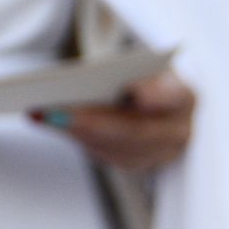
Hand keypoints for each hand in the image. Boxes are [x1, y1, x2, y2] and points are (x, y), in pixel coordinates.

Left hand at [40, 71, 194, 172]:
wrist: (157, 96)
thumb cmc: (146, 73)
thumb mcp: (141, 65)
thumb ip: (123, 72)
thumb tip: (82, 83)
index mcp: (185, 96)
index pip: (174, 97)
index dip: (155, 96)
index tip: (132, 89)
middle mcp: (179, 131)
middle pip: (136, 132)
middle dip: (93, 122)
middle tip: (57, 111)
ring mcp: (160, 154)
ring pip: (117, 149)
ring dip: (77, 131)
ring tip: (44, 113)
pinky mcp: (137, 163)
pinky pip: (106, 155)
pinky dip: (77, 136)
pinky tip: (51, 121)